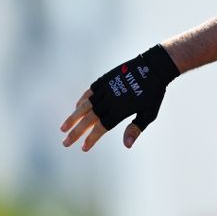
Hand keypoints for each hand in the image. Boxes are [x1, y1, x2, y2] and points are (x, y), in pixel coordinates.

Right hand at [60, 44, 179, 150]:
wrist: (153, 67)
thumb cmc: (154, 93)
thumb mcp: (149, 113)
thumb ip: (135, 128)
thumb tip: (127, 146)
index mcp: (120, 110)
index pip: (101, 128)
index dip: (92, 138)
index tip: (83, 148)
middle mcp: (109, 101)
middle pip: (88, 119)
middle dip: (76, 132)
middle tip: (65, 143)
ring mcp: (105, 89)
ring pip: (85, 106)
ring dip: (73, 117)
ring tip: (63, 128)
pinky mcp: (104, 80)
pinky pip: (89, 92)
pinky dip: (82, 100)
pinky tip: (76, 107)